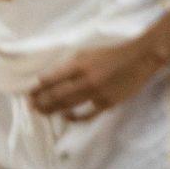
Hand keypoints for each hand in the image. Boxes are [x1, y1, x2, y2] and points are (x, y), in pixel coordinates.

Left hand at [30, 41, 164, 120]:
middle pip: (56, 94)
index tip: (29, 92)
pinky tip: (66, 116)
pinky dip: (75, 117)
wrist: (140, 58)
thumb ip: (69, 64)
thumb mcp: (86, 52)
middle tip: (31, 105)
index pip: (50, 78)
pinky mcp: (108, 103)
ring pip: (68, 105)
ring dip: (52, 109)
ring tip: (41, 112)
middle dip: (41, 101)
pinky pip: (88, 114)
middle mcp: (85, 79)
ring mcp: (97, 93)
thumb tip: (50, 76)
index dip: (37, 87)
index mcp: (78, 64)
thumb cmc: (111, 52)